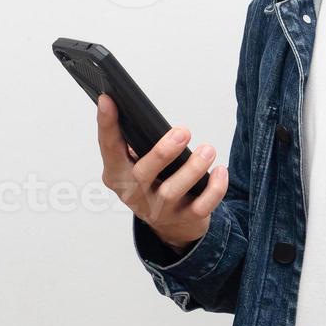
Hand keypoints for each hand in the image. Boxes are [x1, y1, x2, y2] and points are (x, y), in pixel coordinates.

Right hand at [96, 93, 228, 250]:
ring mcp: (158, 210)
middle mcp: (134, 194)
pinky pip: (200, 207)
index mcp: (117, 174)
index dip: (106, 124)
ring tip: (208, 150)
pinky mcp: (184, 219)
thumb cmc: (154, 183)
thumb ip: (136, 142)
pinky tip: (220, 171)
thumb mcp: (137, 164)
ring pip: (172, 191)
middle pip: (142, 174)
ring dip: (193, 169)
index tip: (107, 99)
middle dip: (163, 152)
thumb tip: (138, 110)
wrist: (172, 226)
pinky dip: (213, 189)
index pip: (109, 147)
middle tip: (183, 132)